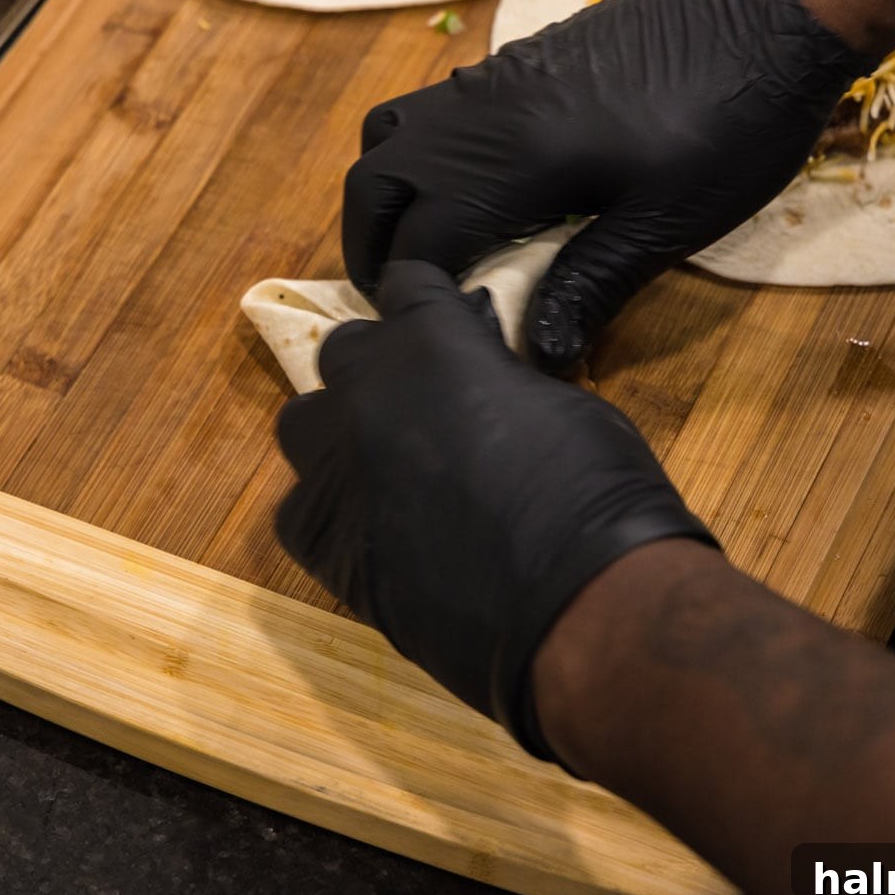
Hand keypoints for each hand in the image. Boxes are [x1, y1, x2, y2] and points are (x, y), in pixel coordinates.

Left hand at [275, 261, 715, 759]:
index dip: (426, 303)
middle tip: (422, 404)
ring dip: (341, 434)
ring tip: (387, 467)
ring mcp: (336, 469)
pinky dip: (331, 511)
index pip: (403, 286)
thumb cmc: (596, 493)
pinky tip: (374, 532)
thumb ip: (496, 374)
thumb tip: (479, 369)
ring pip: (304, 426)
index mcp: (430, 342)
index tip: (442, 323)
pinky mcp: (323, 544)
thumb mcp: (560, 402)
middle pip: (342, 353)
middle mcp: (365, 394)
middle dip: (379, 368)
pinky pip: (299, 509)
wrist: (580, 608)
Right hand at [343, 0, 870, 372]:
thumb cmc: (729, 116)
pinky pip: (430, 108)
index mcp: (513, 164)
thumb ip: (592, 284)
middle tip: (406, 294)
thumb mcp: (667, 221)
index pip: (417, 241)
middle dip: (372, 246)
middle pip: (375, 182)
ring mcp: (492, 82)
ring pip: (391, 135)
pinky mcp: (515, 64)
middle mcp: (481, 117)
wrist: (769, 5)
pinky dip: (422, 156)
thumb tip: (538, 354)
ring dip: (390, 193)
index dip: (410, 297)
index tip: (432, 334)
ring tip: (427, 241)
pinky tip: (479, 189)